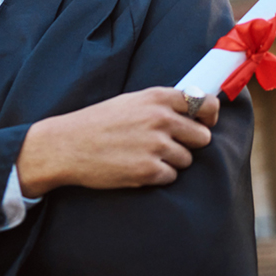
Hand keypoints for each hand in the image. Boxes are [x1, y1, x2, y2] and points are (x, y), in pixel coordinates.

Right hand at [16, 88, 218, 197]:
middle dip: (189, 144)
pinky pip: (171, 177)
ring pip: (186, 160)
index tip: (205, 122)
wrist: (67, 145)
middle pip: (202, 137)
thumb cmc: (97, 123)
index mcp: (156, 98)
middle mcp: (160, 119)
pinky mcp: (148, 171)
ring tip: (144, 156)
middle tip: (166, 145)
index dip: (209, 116)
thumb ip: (161, 104)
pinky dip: (157, 176)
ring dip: (171, 161)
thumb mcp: (130, 101)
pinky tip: (136, 167)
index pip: (204, 103)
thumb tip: (193, 111)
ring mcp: (155, 146)